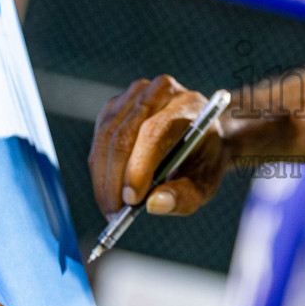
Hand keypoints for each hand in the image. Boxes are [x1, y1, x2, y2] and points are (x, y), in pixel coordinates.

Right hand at [90, 75, 228, 216]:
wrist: (201, 133)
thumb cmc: (203, 159)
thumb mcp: (205, 182)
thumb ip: (184, 195)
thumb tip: (154, 205)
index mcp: (187, 105)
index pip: (154, 132)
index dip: (138, 167)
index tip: (130, 201)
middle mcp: (158, 91)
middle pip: (124, 135)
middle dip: (115, 179)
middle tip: (114, 214)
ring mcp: (133, 95)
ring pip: (105, 138)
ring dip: (103, 178)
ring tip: (111, 208)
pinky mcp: (115, 106)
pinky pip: (99, 140)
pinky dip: (100, 169)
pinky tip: (107, 190)